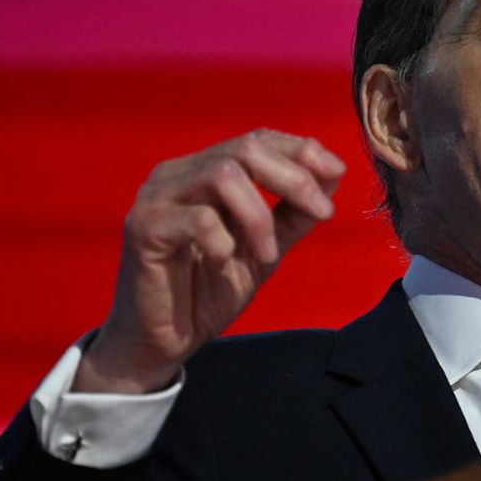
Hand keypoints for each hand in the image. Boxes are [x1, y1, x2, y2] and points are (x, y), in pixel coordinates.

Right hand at [73, 129, 345, 392]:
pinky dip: (223, 241)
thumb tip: (332, 177)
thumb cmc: (208, 291)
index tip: (337, 173)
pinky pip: (197, 218)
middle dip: (293, 177)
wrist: (162, 341)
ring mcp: (157, 197)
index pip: (258, 139)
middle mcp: (178, 173)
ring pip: (223, 175)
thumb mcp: (264, 248)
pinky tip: (223, 263)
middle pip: (244, 148)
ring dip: (259, 215)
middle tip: (322, 213)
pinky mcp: (143, 227)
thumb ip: (293, 214)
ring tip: (267, 254)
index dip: (301, 150)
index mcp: (205, 171)